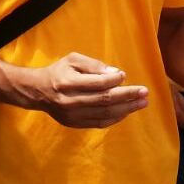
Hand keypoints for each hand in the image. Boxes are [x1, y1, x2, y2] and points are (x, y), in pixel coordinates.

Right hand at [24, 52, 147, 128]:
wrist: (39, 92)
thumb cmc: (59, 72)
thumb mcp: (72, 60)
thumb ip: (93, 65)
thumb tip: (115, 74)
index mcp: (67, 82)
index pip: (96, 83)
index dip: (113, 80)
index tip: (125, 75)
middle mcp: (70, 101)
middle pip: (104, 100)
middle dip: (127, 96)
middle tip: (144, 92)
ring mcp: (73, 115)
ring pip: (104, 113)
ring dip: (126, 109)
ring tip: (142, 103)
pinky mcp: (75, 124)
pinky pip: (100, 123)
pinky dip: (115, 117)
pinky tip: (127, 111)